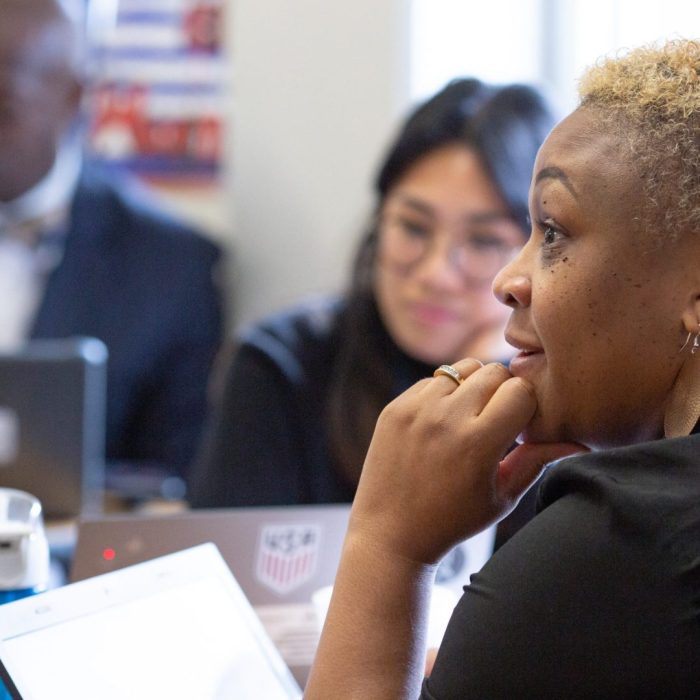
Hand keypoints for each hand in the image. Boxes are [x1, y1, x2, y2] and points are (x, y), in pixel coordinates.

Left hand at [349, 358, 584, 565]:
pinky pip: (431, 380)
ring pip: (462, 369)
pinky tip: (441, 421)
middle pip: (494, 371)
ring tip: (469, 417)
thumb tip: (580, 441)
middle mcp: (445, 420)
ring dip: (472, 386)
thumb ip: (537, 460)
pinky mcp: (395, 408)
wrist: (391, 532)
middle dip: (503, 390)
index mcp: (478, 443)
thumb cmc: (454, 520)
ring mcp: (416, 410)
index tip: (520, 425)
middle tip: (497, 417)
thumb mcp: (502, 497)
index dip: (527, 406)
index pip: (520, 390)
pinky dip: (443, 393)